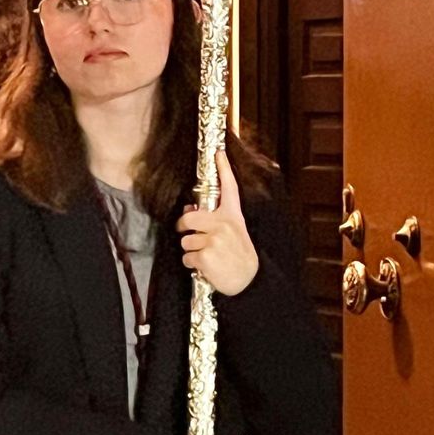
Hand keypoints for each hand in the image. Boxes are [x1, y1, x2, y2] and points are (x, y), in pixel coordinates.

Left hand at [177, 151, 259, 296]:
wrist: (250, 282)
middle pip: (188, 219)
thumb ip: (214, 220)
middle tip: (189, 235)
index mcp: (233, 217)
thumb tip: (188, 210)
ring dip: (191, 251)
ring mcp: (214, 240)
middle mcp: (224, 225)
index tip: (218, 152)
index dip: (223, 169)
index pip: (230, 189)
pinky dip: (191, 265)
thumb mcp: (233, 234)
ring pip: (185, 241)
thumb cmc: (238, 256)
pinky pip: (186, 257)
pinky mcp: (205, 256)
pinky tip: (206, 267)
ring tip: (208, 256)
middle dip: (183, 228)